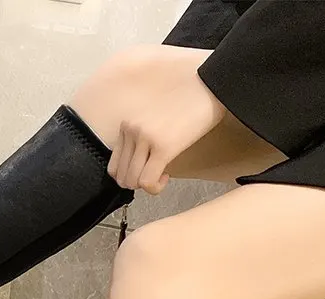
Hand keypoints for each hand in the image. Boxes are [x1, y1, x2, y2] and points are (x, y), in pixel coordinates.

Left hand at [108, 72, 225, 194]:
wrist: (210, 85)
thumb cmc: (187, 101)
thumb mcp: (153, 117)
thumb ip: (141, 135)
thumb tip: (139, 162)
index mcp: (127, 124)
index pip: (114, 166)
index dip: (128, 176)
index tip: (144, 171)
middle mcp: (131, 130)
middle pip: (121, 177)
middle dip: (137, 184)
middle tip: (154, 176)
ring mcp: (145, 138)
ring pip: (132, 182)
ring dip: (147, 186)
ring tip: (162, 175)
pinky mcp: (163, 146)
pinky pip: (147, 182)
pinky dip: (155, 187)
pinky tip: (166, 176)